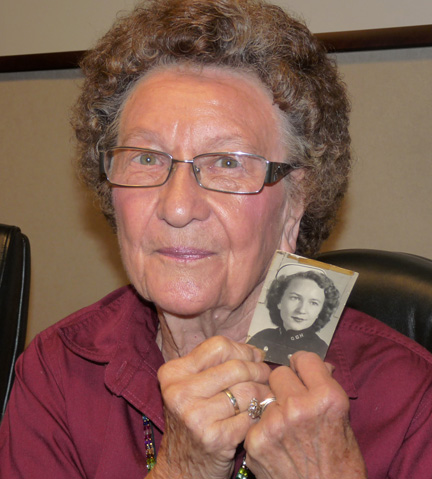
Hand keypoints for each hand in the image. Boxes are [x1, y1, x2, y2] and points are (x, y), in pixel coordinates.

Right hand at [153, 336, 271, 478]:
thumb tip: (257, 352)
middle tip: (266, 377)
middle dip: (259, 371)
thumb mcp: (192, 387)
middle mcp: (180, 392)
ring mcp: (195, 416)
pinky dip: (260, 414)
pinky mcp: (214, 438)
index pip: (218, 346)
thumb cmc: (194, 421)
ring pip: (247, 390)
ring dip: (264, 392)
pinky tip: (259, 416)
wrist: (181, 469)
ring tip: (266, 396)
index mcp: (173, 373)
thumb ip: (217, 365)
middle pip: (236, 367)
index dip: (243, 350)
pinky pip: (251, 416)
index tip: (255, 357)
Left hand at [244, 351, 366, 478]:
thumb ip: (326, 389)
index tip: (301, 374)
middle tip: (292, 402)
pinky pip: (254, 421)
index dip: (302, 367)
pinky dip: (262, 431)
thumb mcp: (344, 422)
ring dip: (272, 408)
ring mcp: (274, 423)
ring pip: (263, 396)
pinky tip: (276, 446)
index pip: (303, 358)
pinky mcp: (255, 441)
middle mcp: (299, 406)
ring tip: (285, 430)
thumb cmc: (341, 466)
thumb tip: (318, 364)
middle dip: (284, 384)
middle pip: (278, 373)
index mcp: (327, 397)